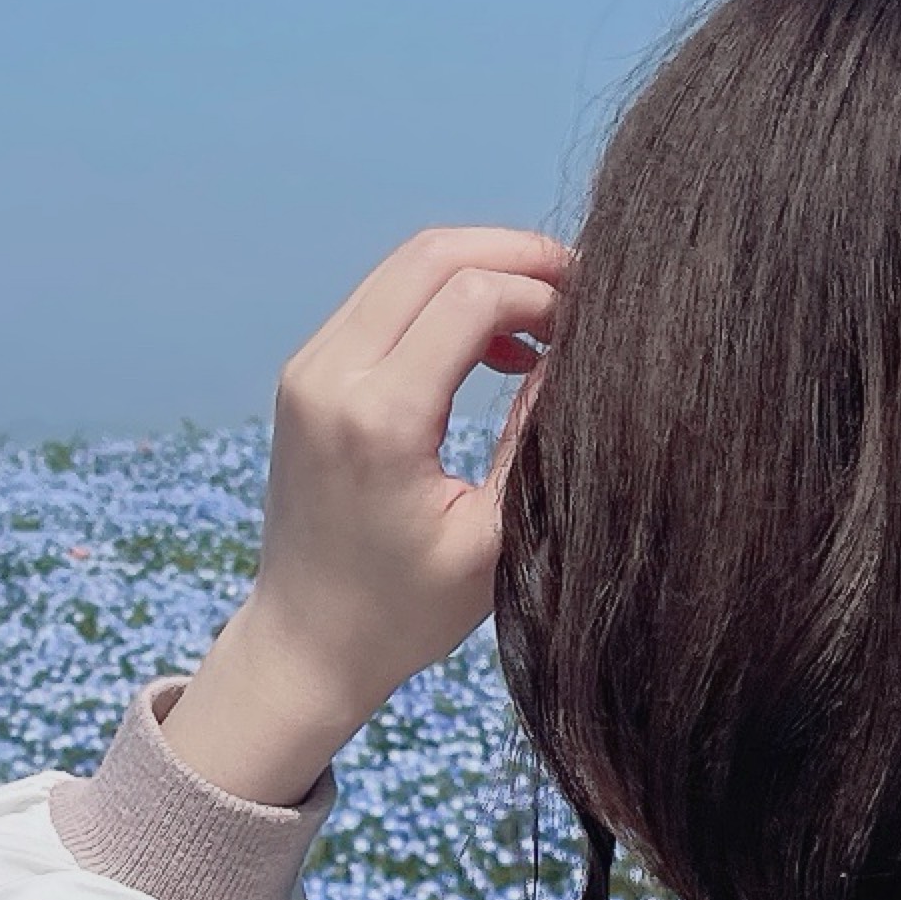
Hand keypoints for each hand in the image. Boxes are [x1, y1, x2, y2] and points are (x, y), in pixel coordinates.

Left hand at [160, 226, 570, 805]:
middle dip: (516, 258)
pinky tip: (497, 346)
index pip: (471, 297)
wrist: (306, 644)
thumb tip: (579, 355)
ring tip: (549, 320)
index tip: (594, 325)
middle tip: (583, 290)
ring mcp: (309, 369)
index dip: (545, 292)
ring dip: (480, 273)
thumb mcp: (494, 538)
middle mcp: (330, 376)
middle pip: (431, 256)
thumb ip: (536, 436)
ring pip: (402, 268)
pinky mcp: (306, 376)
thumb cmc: (404, 612)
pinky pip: (381, 301)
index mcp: (377, 418)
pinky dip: (443, 299)